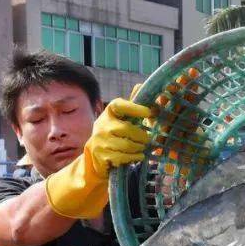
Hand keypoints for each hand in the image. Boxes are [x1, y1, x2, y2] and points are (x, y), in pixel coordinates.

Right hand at [45, 96, 149, 219]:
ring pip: (128, 145)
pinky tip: (135, 157)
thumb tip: (140, 85)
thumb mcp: (120, 120)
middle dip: (142, 137)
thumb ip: (131, 105)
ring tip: (140, 149)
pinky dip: (133, 158)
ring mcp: (100, 140)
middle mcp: (102, 125)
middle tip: (146, 140)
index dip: (135, 107)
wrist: (95, 160)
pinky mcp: (101, 155)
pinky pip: (124, 156)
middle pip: (129, 129)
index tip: (149, 112)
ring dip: (138, 149)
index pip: (119, 105)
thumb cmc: (114, 137)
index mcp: (108, 113)